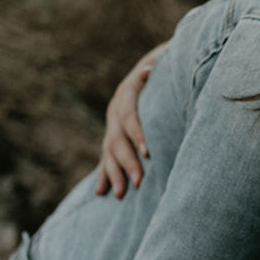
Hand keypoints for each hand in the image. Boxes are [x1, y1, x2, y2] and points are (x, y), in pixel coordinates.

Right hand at [95, 42, 165, 198]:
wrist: (144, 72)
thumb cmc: (159, 71)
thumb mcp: (158, 65)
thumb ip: (154, 68)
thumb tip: (148, 70)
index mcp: (125, 96)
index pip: (129, 119)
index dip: (137, 135)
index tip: (148, 152)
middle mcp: (114, 114)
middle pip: (117, 142)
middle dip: (128, 163)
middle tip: (140, 182)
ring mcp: (110, 127)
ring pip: (109, 154)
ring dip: (114, 175)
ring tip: (121, 195)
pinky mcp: (111, 139)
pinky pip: (105, 159)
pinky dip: (104, 177)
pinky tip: (100, 193)